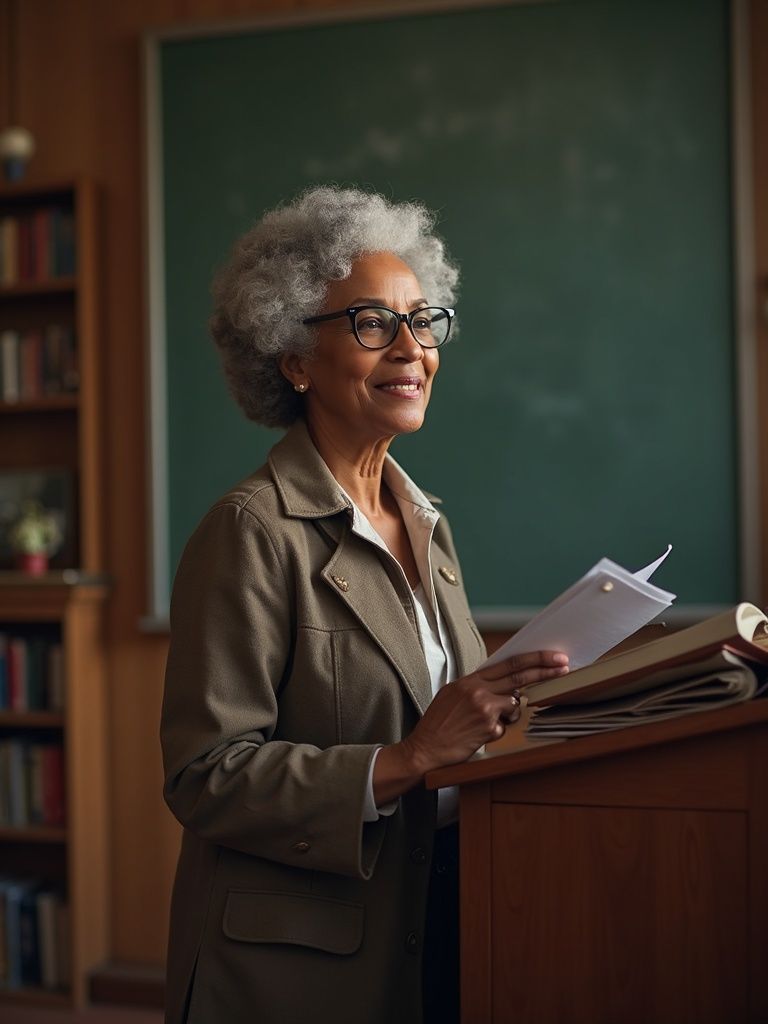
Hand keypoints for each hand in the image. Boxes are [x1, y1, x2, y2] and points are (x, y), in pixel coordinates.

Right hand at [401, 650, 568, 773]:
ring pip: (515, 705)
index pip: (508, 663)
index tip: (553, 656)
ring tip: (484, 722)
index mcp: (469, 680)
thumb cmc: (438, 724)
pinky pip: (505, 727)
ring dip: (508, 713)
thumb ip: (478, 686)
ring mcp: (484, 709)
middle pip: (520, 677)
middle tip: (564, 665)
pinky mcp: (488, 728)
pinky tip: (477, 735)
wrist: (424, 749)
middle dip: (545, 670)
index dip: (534, 658)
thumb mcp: (453, 695)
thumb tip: (507, 685)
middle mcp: (477, 691)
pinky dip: (496, 732)